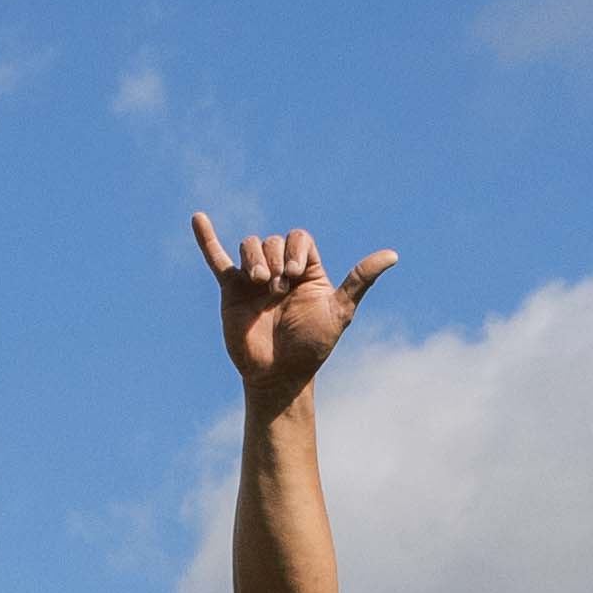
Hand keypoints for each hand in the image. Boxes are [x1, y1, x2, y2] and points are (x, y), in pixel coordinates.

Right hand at [191, 215, 393, 413]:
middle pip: (272, 240)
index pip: (299, 238)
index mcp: (306, 270)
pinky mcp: (231, 290)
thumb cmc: (312, 346)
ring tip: (261, 285)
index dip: (296, 250)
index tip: (296, 276)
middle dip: (275, 259)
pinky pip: (216, 259)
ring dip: (254, 259)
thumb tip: (393, 255)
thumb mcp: (340, 310)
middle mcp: (278, 269)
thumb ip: (360, 279)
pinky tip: (198, 218)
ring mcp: (253, 279)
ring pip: (249, 246)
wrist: (279, 374)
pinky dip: (206, 239)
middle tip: (278, 290)